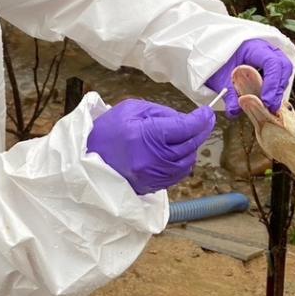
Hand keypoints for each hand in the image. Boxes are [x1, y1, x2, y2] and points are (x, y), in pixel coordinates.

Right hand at [87, 99, 215, 194]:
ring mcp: (153, 175)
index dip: (201, 120)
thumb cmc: (108, 130)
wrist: (87, 159)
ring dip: (192, 148)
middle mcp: (153, 158)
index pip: (185, 128)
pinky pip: (179, 174)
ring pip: (188, 161)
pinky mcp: (152, 186)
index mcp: (146, 134)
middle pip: (190, 145)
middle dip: (200, 132)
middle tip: (205, 121)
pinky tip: (179, 152)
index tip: (207, 113)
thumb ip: (162, 113)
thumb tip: (186, 119)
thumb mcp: (132, 110)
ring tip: (188, 136)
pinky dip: (184, 162)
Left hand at [205, 39, 293, 116]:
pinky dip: (276, 88)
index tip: (266, 100)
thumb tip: (235, 111)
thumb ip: (229, 94)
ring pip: (284, 71)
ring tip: (269, 106)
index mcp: (254, 47)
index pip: (272, 62)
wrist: (213, 57)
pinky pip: (280, 75)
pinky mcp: (271, 65)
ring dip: (279, 89)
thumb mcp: (220, 79)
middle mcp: (266, 49)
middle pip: (283, 66)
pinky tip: (268, 100)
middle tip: (271, 107)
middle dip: (278, 88)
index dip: (272, 82)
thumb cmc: (218, 63)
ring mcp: (271, 55)